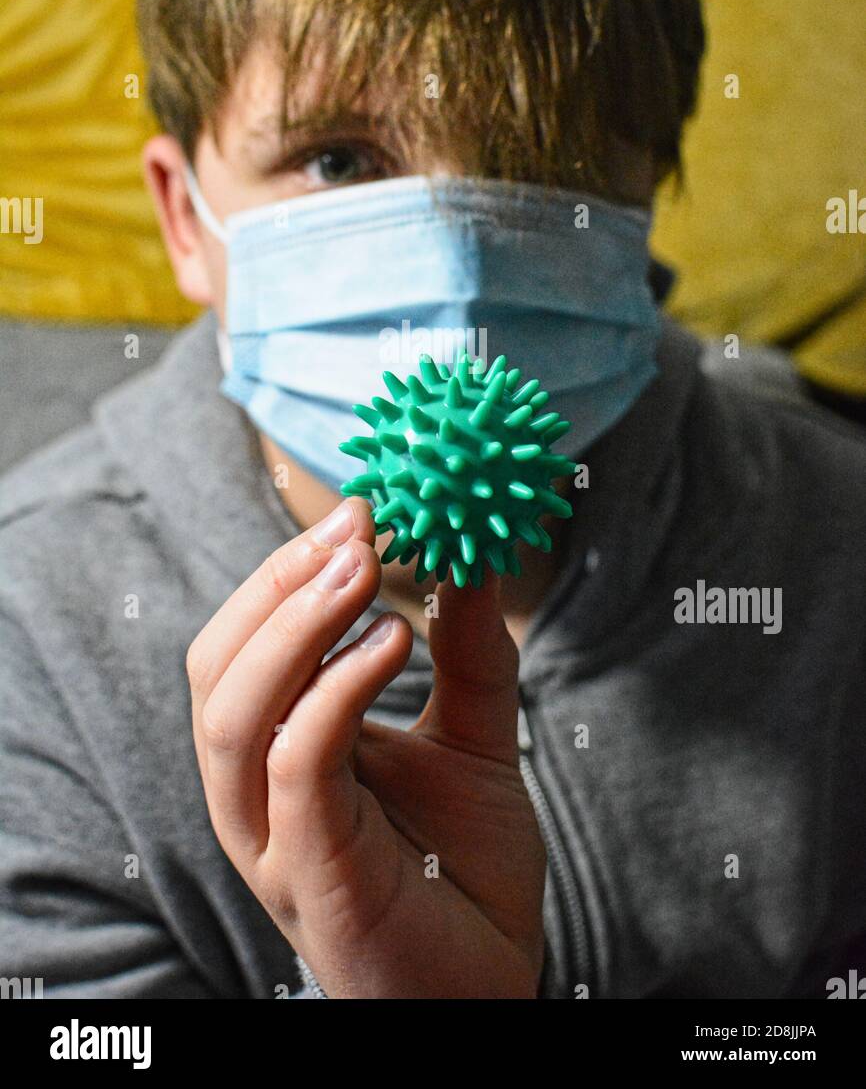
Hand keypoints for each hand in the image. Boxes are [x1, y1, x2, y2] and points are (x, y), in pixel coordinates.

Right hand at [187, 497, 546, 997]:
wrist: (490, 990)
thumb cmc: (465, 875)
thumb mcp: (473, 740)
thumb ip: (469, 655)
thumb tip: (473, 555)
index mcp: (278, 756)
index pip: (240, 646)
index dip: (288, 572)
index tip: (363, 511)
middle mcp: (257, 797)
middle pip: (213, 671)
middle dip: (278, 585)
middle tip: (357, 527)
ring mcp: (275, 841)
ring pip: (232, 718)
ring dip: (291, 628)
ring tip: (363, 570)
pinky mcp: (313, 876)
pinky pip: (296, 769)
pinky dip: (333, 692)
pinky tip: (393, 641)